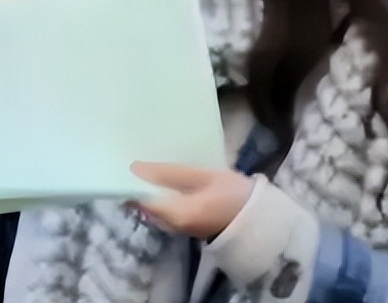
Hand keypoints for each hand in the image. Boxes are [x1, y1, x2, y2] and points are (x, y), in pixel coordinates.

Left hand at [129, 162, 254, 239]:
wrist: (261, 222)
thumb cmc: (235, 195)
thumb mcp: (205, 176)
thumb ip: (171, 173)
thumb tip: (135, 168)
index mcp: (175, 214)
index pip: (138, 199)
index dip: (129, 182)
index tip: (125, 163)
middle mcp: (171, 226)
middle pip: (143, 204)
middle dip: (138, 184)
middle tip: (139, 158)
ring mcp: (178, 228)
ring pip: (153, 207)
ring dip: (150, 189)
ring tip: (152, 165)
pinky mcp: (185, 225)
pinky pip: (164, 209)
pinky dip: (161, 195)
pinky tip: (168, 180)